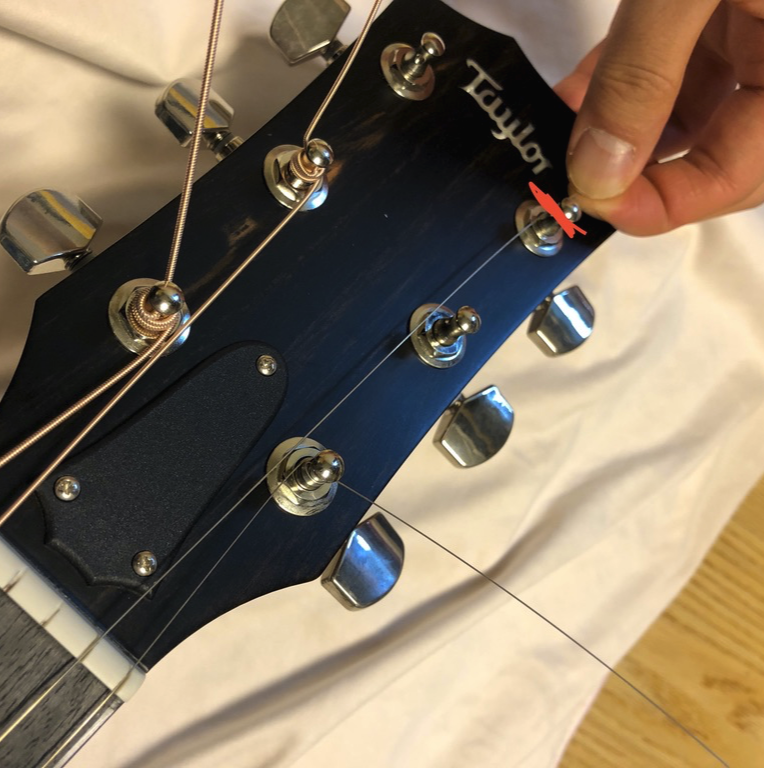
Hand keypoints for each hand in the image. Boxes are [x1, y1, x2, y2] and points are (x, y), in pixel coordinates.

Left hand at [555, 0, 763, 234]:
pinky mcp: (716, 8)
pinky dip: (622, 83)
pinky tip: (577, 93)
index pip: (743, 175)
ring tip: (565, 132)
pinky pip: (675, 64)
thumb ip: (640, 77)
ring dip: (620, 133)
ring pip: (691, 113)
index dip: (666, 202)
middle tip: (579, 177)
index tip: (591, 200)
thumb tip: (595, 175)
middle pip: (720, 155)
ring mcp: (751, 29)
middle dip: (642, 174)